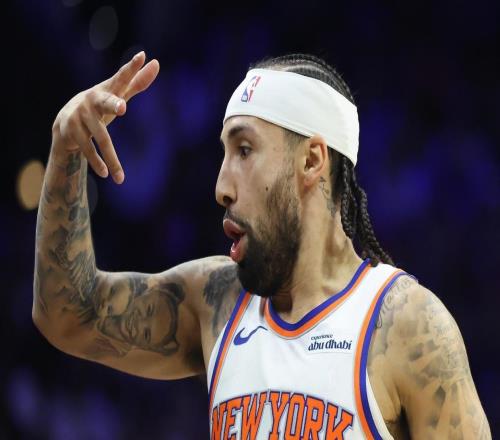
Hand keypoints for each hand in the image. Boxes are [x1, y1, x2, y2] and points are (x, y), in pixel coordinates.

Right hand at [51, 51, 159, 183]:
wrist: (64, 122)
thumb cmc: (99, 107)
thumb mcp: (117, 95)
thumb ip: (136, 82)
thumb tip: (156, 62)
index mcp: (107, 90)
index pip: (121, 78)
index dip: (131, 68)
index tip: (141, 56)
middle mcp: (93, 100)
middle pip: (106, 103)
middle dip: (113, 104)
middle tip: (123, 107)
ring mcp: (80, 116)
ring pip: (101, 138)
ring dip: (111, 159)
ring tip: (120, 178)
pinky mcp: (71, 132)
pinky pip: (88, 149)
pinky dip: (97, 161)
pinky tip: (107, 174)